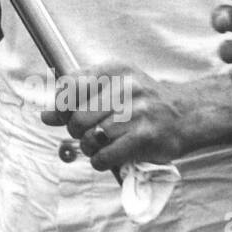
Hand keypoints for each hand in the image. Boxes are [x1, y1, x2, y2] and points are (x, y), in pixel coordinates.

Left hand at [40, 63, 187, 170]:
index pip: (69, 88)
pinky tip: (106, 156)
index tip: (64, 116)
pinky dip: (100, 160)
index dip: (60, 108)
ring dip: (89, 148)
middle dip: (75, 131)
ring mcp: (136, 111)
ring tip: (99, 145)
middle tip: (85, 134)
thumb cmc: (141, 101)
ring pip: (90, 138)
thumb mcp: (112, 87)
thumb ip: (77, 97)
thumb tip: (46, 116)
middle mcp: (124, 87)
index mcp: (112, 70)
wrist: (185, 113)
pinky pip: (106, 155)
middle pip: (77, 118)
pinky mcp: (145, 136)